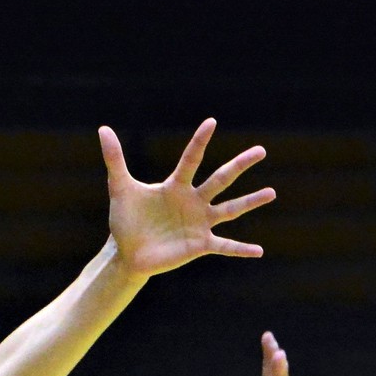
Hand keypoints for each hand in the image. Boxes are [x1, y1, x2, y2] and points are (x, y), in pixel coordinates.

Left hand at [100, 119, 273, 278]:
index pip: (190, 160)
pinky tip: (259, 251)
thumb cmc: (126, 221)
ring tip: (272, 192)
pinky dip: (241, 249)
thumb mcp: (120, 189)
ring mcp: (199, 223)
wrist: (128, 254)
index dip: (199, 142)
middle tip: (261, 150)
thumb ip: (115, 160)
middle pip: (220, 179)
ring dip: (250, 201)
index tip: (211, 122)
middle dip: (240, 165)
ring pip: (230, 209)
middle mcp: (193, 202)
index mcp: (176, 186)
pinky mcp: (199, 245)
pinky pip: (224, 246)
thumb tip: (103, 129)